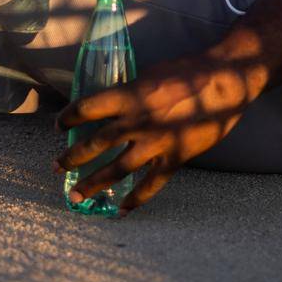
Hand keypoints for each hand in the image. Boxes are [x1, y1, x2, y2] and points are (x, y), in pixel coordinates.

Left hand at [54, 48, 270, 214]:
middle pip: (95, 143)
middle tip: (56, 168)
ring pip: (117, 169)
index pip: (86, 108)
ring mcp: (156, 142)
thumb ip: (129, 92)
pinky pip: (151, 184)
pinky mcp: (175, 157)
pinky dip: (136, 199)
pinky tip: (122, 210)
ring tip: (76, 196)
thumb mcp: (149, 75)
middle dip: (72, 158)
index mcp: (129, 95)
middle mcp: (137, 121)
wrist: (225, 80)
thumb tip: (110, 105)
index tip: (59, 126)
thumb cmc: (187, 71)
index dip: (68, 118)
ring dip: (93, 184)